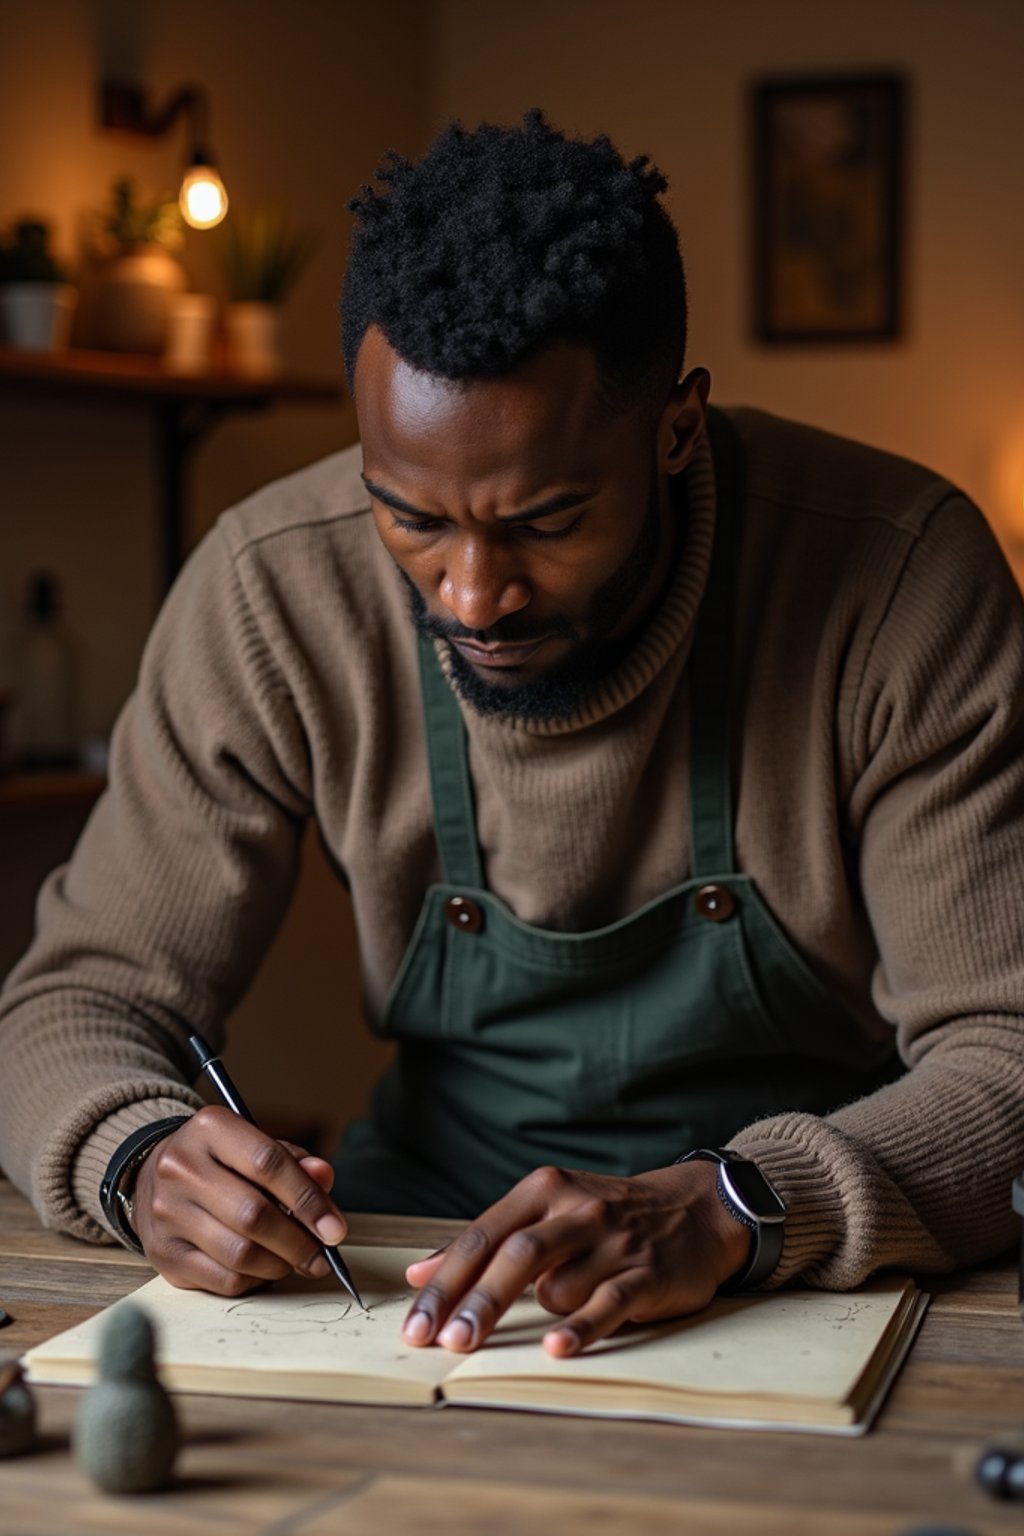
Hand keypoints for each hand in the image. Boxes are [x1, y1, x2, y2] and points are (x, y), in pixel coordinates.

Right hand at [131, 1105, 348, 1295]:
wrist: (155, 1177)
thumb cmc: (220, 1162)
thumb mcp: (255, 1146)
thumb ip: (294, 1162)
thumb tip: (324, 1178)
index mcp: (210, 1128)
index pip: (268, 1163)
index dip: (308, 1199)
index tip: (335, 1229)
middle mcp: (181, 1166)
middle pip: (254, 1215)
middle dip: (299, 1242)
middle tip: (321, 1255)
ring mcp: (166, 1212)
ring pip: (240, 1253)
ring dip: (280, 1264)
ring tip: (296, 1260)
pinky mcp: (163, 1252)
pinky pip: (223, 1278)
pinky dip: (255, 1280)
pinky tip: (265, 1268)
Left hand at [402, 1161, 751, 1358]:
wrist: (693, 1208)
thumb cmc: (604, 1217)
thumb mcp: (544, 1210)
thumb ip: (485, 1240)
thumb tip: (418, 1274)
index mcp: (544, 1190)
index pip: (483, 1236)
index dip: (445, 1282)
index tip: (415, 1324)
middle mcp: (576, 1210)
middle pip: (514, 1256)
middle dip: (474, 1302)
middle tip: (444, 1344)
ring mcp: (613, 1240)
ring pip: (557, 1285)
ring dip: (543, 1312)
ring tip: (553, 1320)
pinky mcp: (646, 1272)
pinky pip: (606, 1301)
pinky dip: (579, 1326)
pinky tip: (554, 1347)